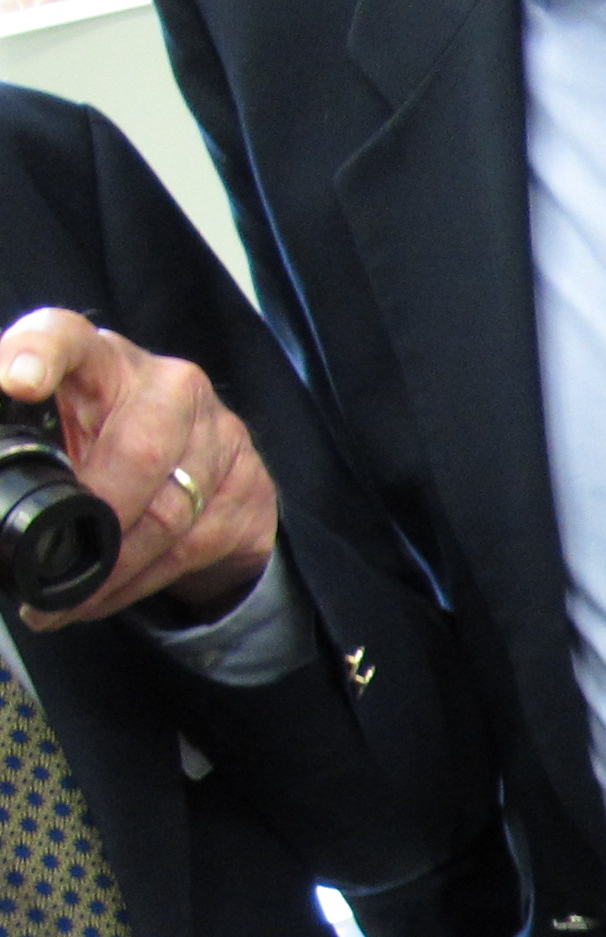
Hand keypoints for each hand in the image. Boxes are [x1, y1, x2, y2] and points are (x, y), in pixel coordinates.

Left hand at [0, 308, 278, 627]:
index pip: (67, 336)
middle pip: (139, 448)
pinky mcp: (251, 483)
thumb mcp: (59, 428)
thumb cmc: (106, 444)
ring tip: (63, 599)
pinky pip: (193, 545)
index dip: (40, 354)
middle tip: (52, 558)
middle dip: (97, 513)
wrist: (201, 471)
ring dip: (111, 567)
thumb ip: (21, 436)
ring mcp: (220, 433)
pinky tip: (103, 597)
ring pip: (170, 511)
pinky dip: (138, 581)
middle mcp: (167, 384)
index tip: (14, 383)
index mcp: (100, 358)